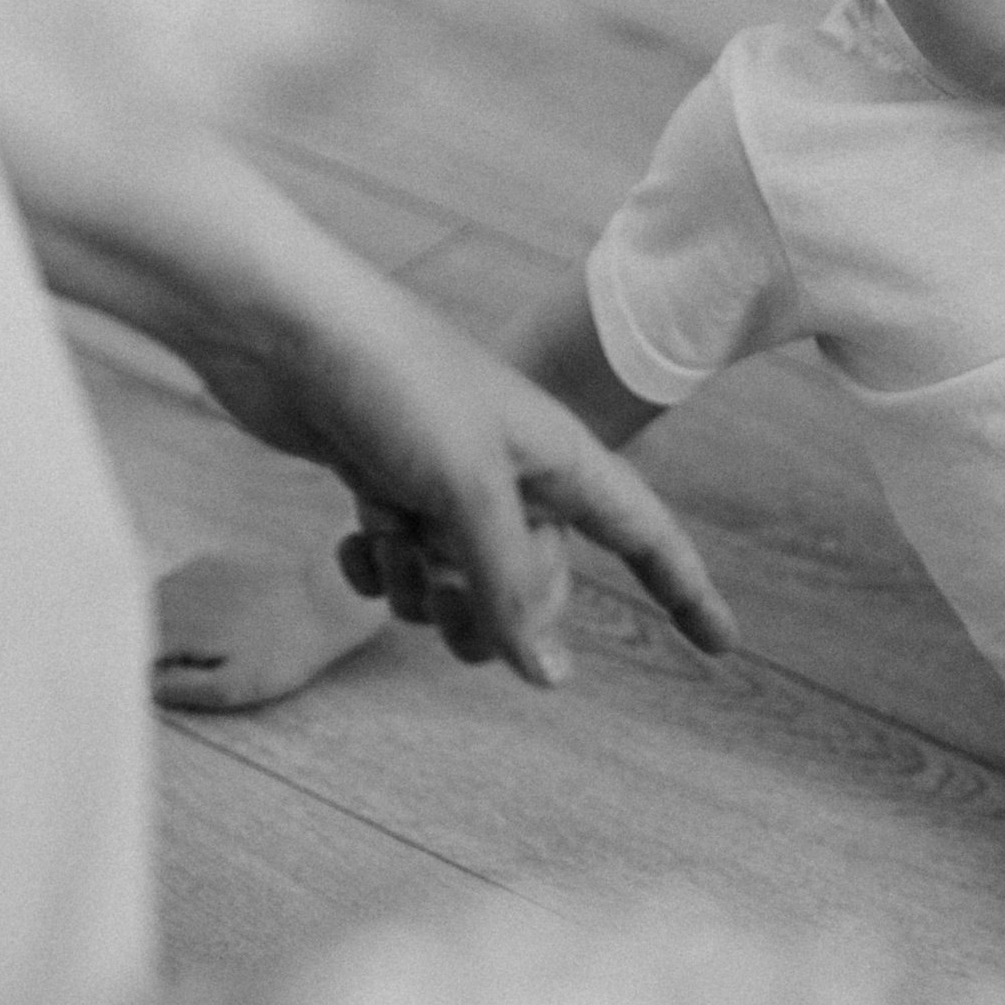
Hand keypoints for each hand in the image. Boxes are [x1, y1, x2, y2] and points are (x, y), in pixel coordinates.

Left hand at [187, 278, 737, 687]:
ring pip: (462, 590)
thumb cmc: (392, 382)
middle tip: (445, 582)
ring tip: (392, 539)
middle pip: (540, 587)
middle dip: (495, 609)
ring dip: (424, 589)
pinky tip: (356, 538)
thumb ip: (511, 587)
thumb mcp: (465, 492)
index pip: (643, 536)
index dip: (686, 591)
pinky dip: (380, 566)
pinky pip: (404, 568)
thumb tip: (553, 678)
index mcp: (559, 458)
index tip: (723, 647)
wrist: (281, 325)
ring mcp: (446, 483)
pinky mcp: (384, 484)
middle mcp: (512, 474)